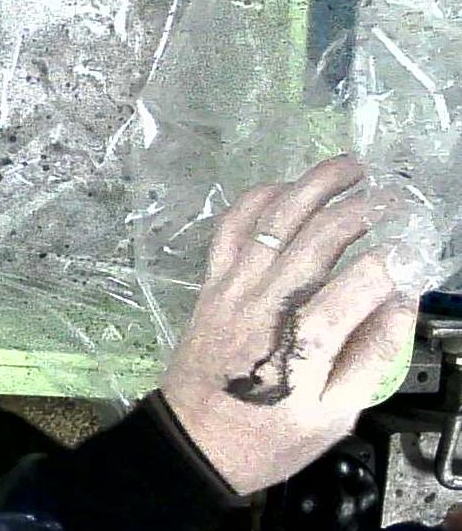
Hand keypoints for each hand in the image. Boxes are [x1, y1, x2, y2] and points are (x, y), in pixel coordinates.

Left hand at [160, 155, 418, 495]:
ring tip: (349, 167)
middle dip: (362, 209)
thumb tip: (402, 304)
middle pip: (318, 237)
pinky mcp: (213, 283)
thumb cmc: (269, 438)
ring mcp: (234, 287)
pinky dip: (257, 200)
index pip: (361, 283)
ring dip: (312, 186)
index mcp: (305, 342)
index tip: (416, 249)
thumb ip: (372, 357)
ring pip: (274, 220)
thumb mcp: (336, 417)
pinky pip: (232, 229)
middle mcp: (267, 302)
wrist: (194, 441)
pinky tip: (284, 187)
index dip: (394, 261)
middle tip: (394, 196)